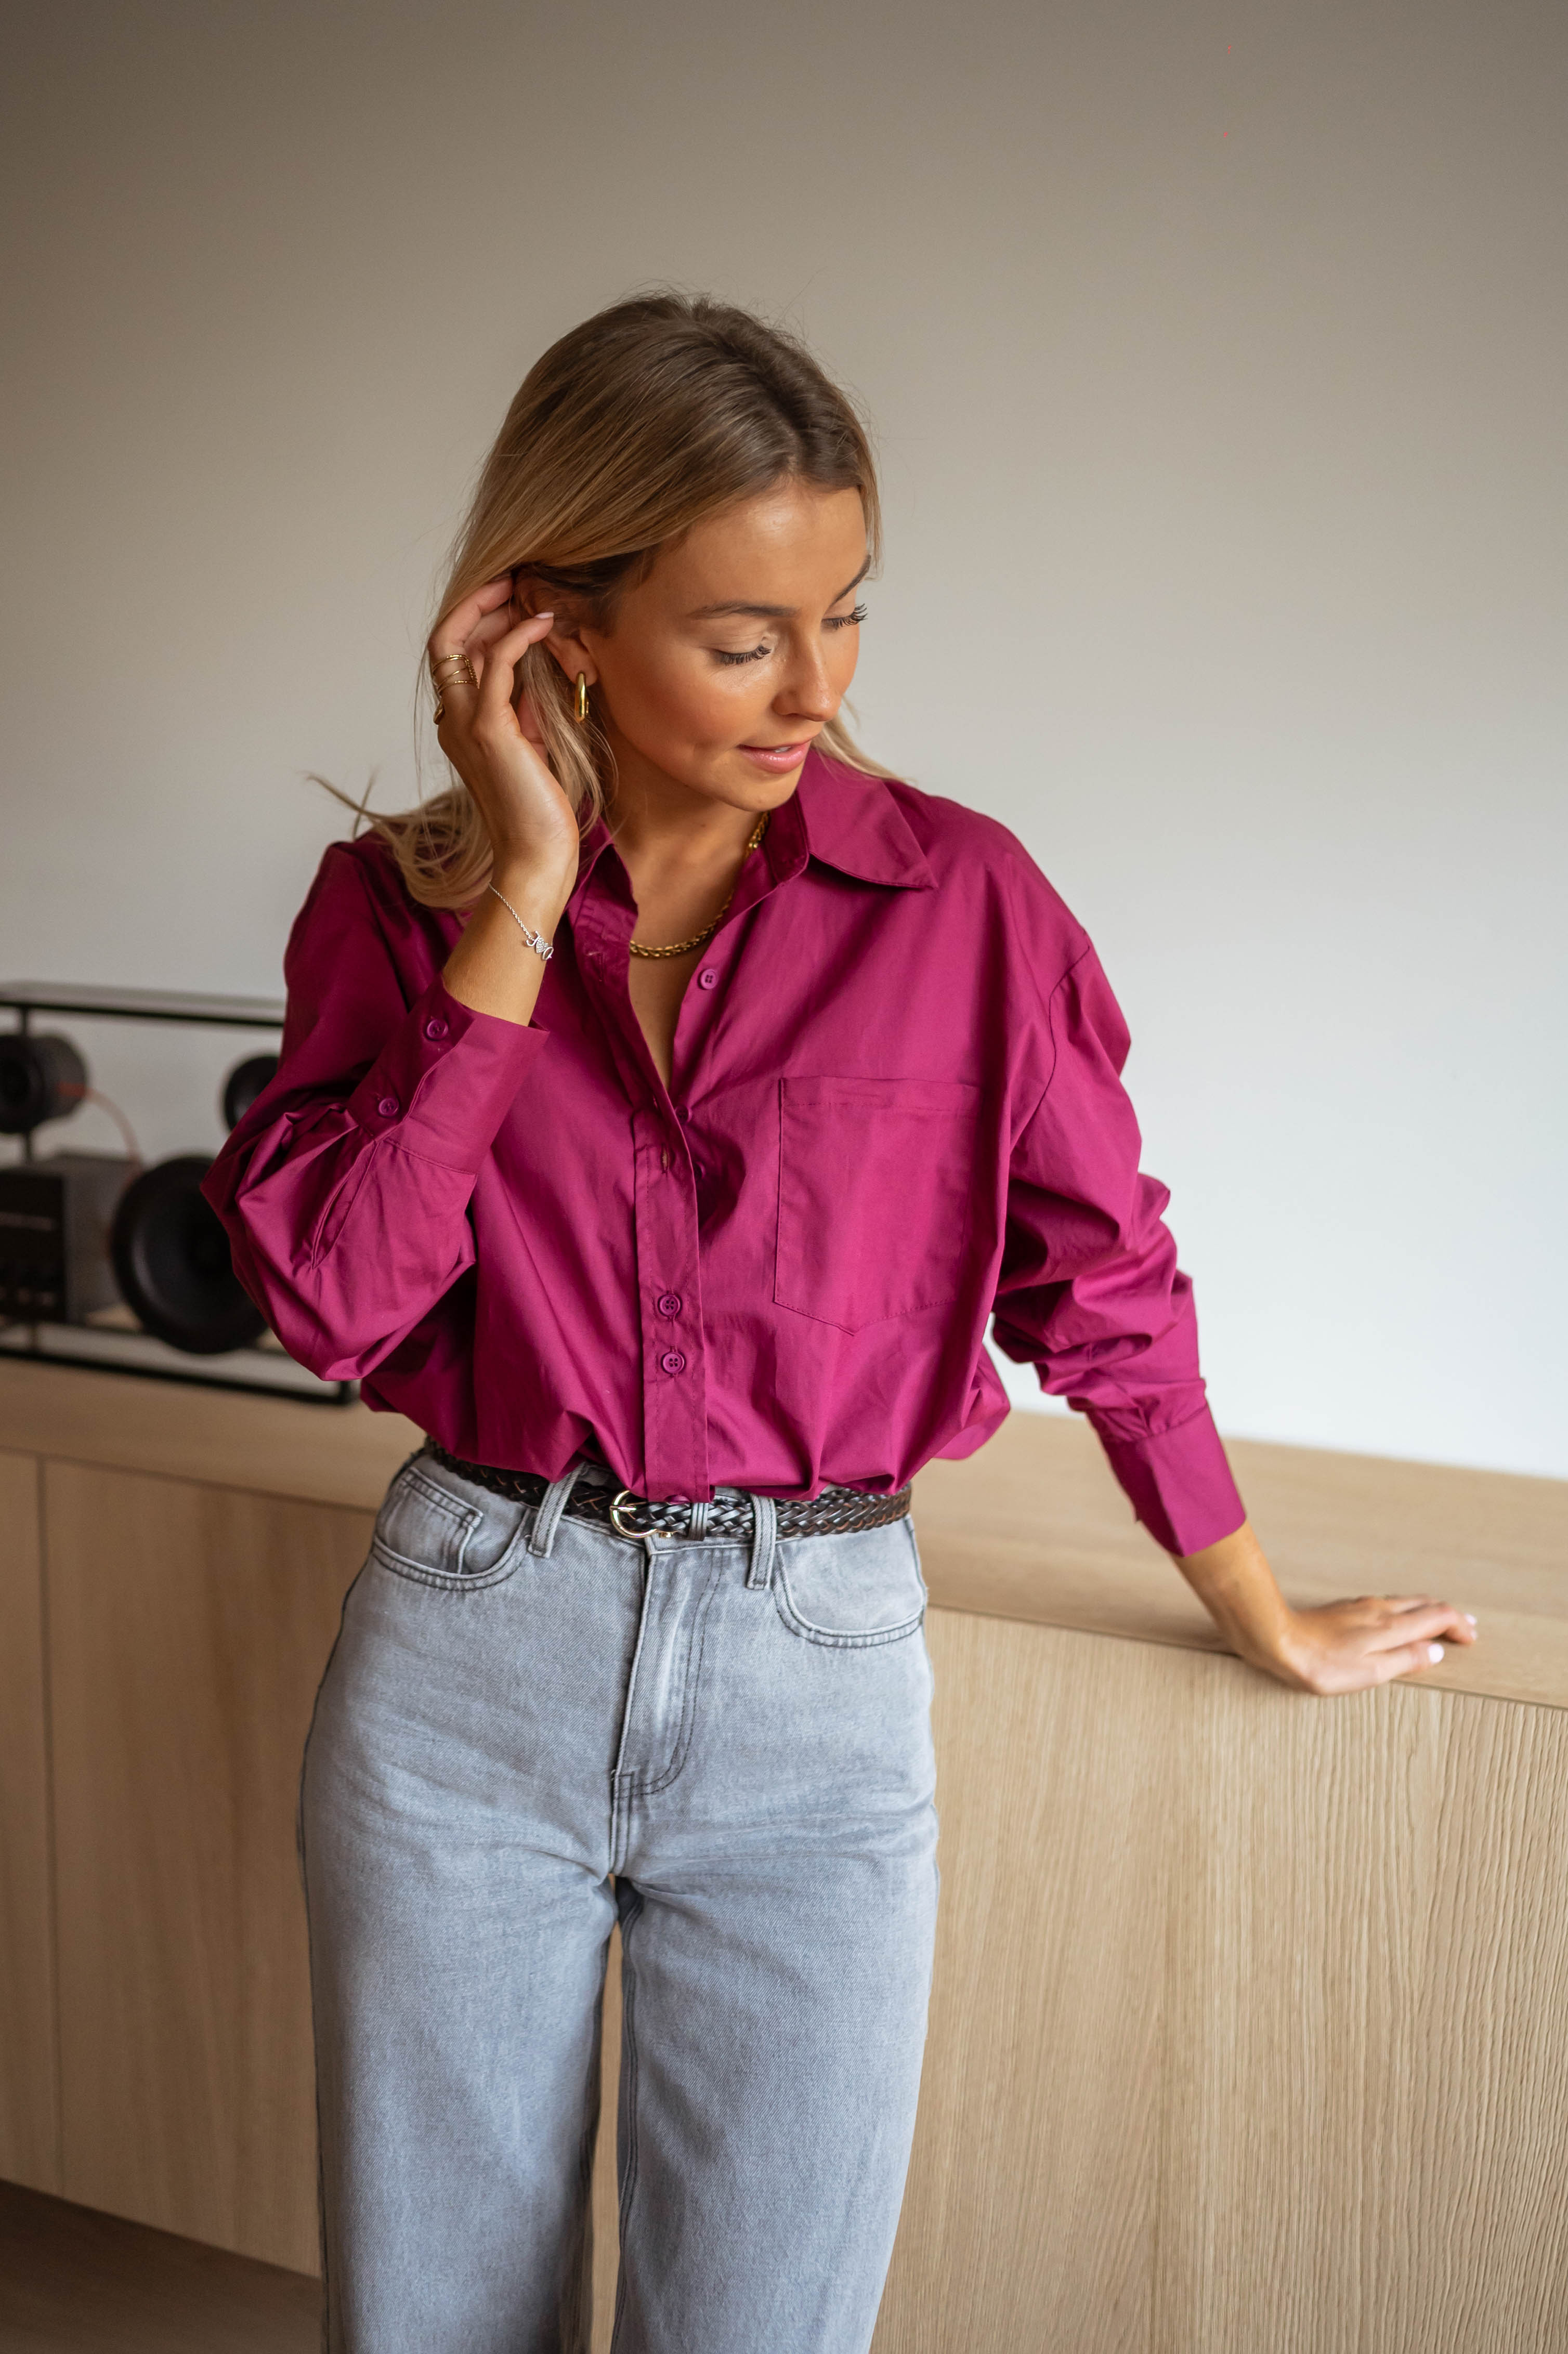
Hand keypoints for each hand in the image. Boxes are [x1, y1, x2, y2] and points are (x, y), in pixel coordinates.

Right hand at [427, 577, 579, 902]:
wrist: (536, 855)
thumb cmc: (539, 809)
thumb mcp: (533, 746)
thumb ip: (526, 708)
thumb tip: (537, 669)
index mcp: (458, 725)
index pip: (450, 656)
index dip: (473, 620)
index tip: (506, 597)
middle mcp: (452, 720)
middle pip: (444, 640)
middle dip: (478, 603)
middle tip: (515, 580)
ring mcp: (465, 724)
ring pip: (460, 643)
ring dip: (496, 611)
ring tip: (531, 594)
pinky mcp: (490, 729)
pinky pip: (496, 663)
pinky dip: (518, 636)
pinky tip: (543, 624)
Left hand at [1267, 1592, 1479, 1694]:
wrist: (1277, 1639)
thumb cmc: (1322, 1664)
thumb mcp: (1371, 1671)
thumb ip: (1405, 1659)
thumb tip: (1436, 1652)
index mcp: (1391, 1626)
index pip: (1437, 1617)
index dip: (1458, 1626)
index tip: (1471, 1638)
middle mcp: (1379, 1609)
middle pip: (1423, 1604)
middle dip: (1447, 1615)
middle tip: (1464, 1626)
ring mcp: (1359, 1607)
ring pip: (1404, 1602)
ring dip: (1426, 1611)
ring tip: (1437, 1620)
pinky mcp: (1343, 1610)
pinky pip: (1384, 1604)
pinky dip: (1403, 1611)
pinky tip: (1395, 1618)